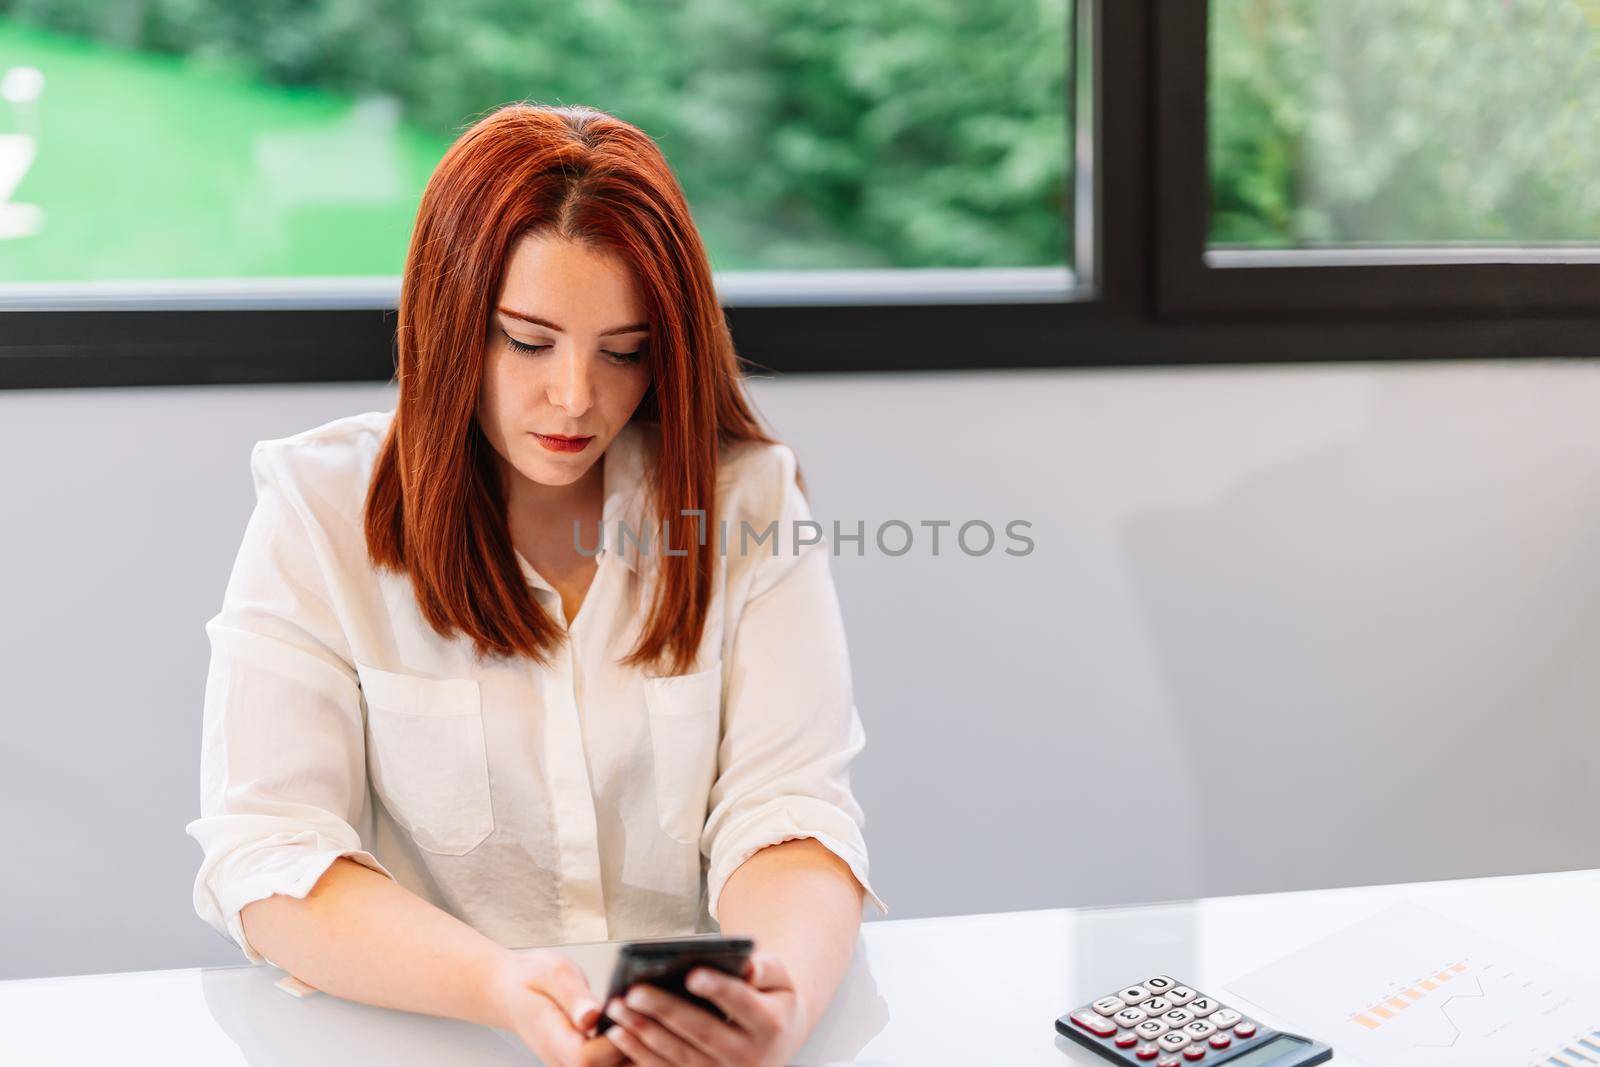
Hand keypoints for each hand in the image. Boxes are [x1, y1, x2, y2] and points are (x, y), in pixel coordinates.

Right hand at [489, 949, 627, 1066]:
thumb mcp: (552, 971)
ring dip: (633, 1044)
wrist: (511, 993)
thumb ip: (573, 995)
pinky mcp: (584, 1064)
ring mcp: (571, 1066)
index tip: (628, 1009)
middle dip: (632, 1040)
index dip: (615, 1038)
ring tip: (636, 1012)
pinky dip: (626, 1045)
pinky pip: (612, 1063)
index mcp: (551, 1040)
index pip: (588, 1059)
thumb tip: (592, 1015)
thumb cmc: (531, 979)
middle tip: (641, 1008)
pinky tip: (630, 1020)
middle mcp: (561, 1061)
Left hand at [599, 949, 806, 1066]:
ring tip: (617, 1006)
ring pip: (679, 1055)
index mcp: (771, 1026)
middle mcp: (749, 1057)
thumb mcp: (781, 980)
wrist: (775, 1041)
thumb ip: (766, 968)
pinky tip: (619, 1032)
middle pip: (703, 1032)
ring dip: (644, 1031)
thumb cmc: (772, 1000)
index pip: (743, 1005)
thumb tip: (747, 967)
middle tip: (635, 991)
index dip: (719, 990)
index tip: (693, 974)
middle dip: (666, 1011)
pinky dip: (639, 1053)